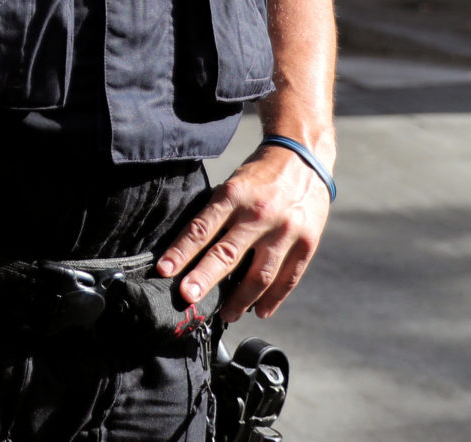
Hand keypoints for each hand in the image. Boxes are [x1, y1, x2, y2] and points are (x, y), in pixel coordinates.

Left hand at [155, 141, 332, 322]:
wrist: (304, 156)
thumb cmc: (260, 174)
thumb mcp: (233, 184)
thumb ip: (218, 214)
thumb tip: (192, 251)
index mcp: (234, 195)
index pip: (201, 228)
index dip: (181, 251)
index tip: (164, 271)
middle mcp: (258, 214)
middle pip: (227, 254)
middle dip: (204, 279)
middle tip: (187, 298)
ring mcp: (285, 231)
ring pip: (259, 275)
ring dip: (240, 300)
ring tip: (227, 315)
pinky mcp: (307, 243)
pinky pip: (288, 278)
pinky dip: (273, 299)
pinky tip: (260, 311)